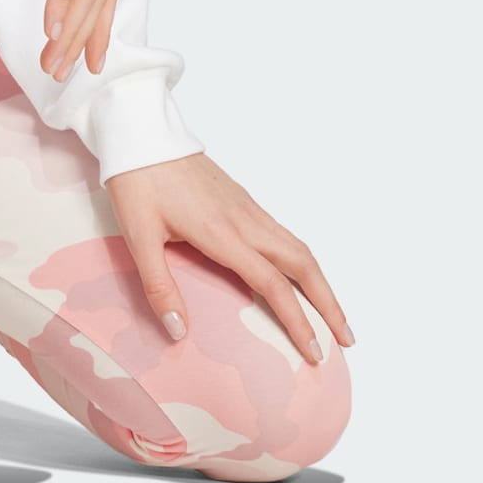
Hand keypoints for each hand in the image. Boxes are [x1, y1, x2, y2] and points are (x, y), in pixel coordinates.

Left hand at [106, 152, 354, 360]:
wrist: (141, 130)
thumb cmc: (136, 180)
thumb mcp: (138, 235)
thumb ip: (159, 285)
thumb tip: (179, 332)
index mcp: (222, 232)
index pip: (273, 284)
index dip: (297, 321)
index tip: (315, 353)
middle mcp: (244, 219)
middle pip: (302, 264)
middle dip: (328, 303)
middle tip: (346, 339)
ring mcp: (246, 206)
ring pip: (297, 246)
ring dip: (320, 281)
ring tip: (332, 314)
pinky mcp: (241, 198)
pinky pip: (282, 233)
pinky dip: (301, 260)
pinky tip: (297, 275)